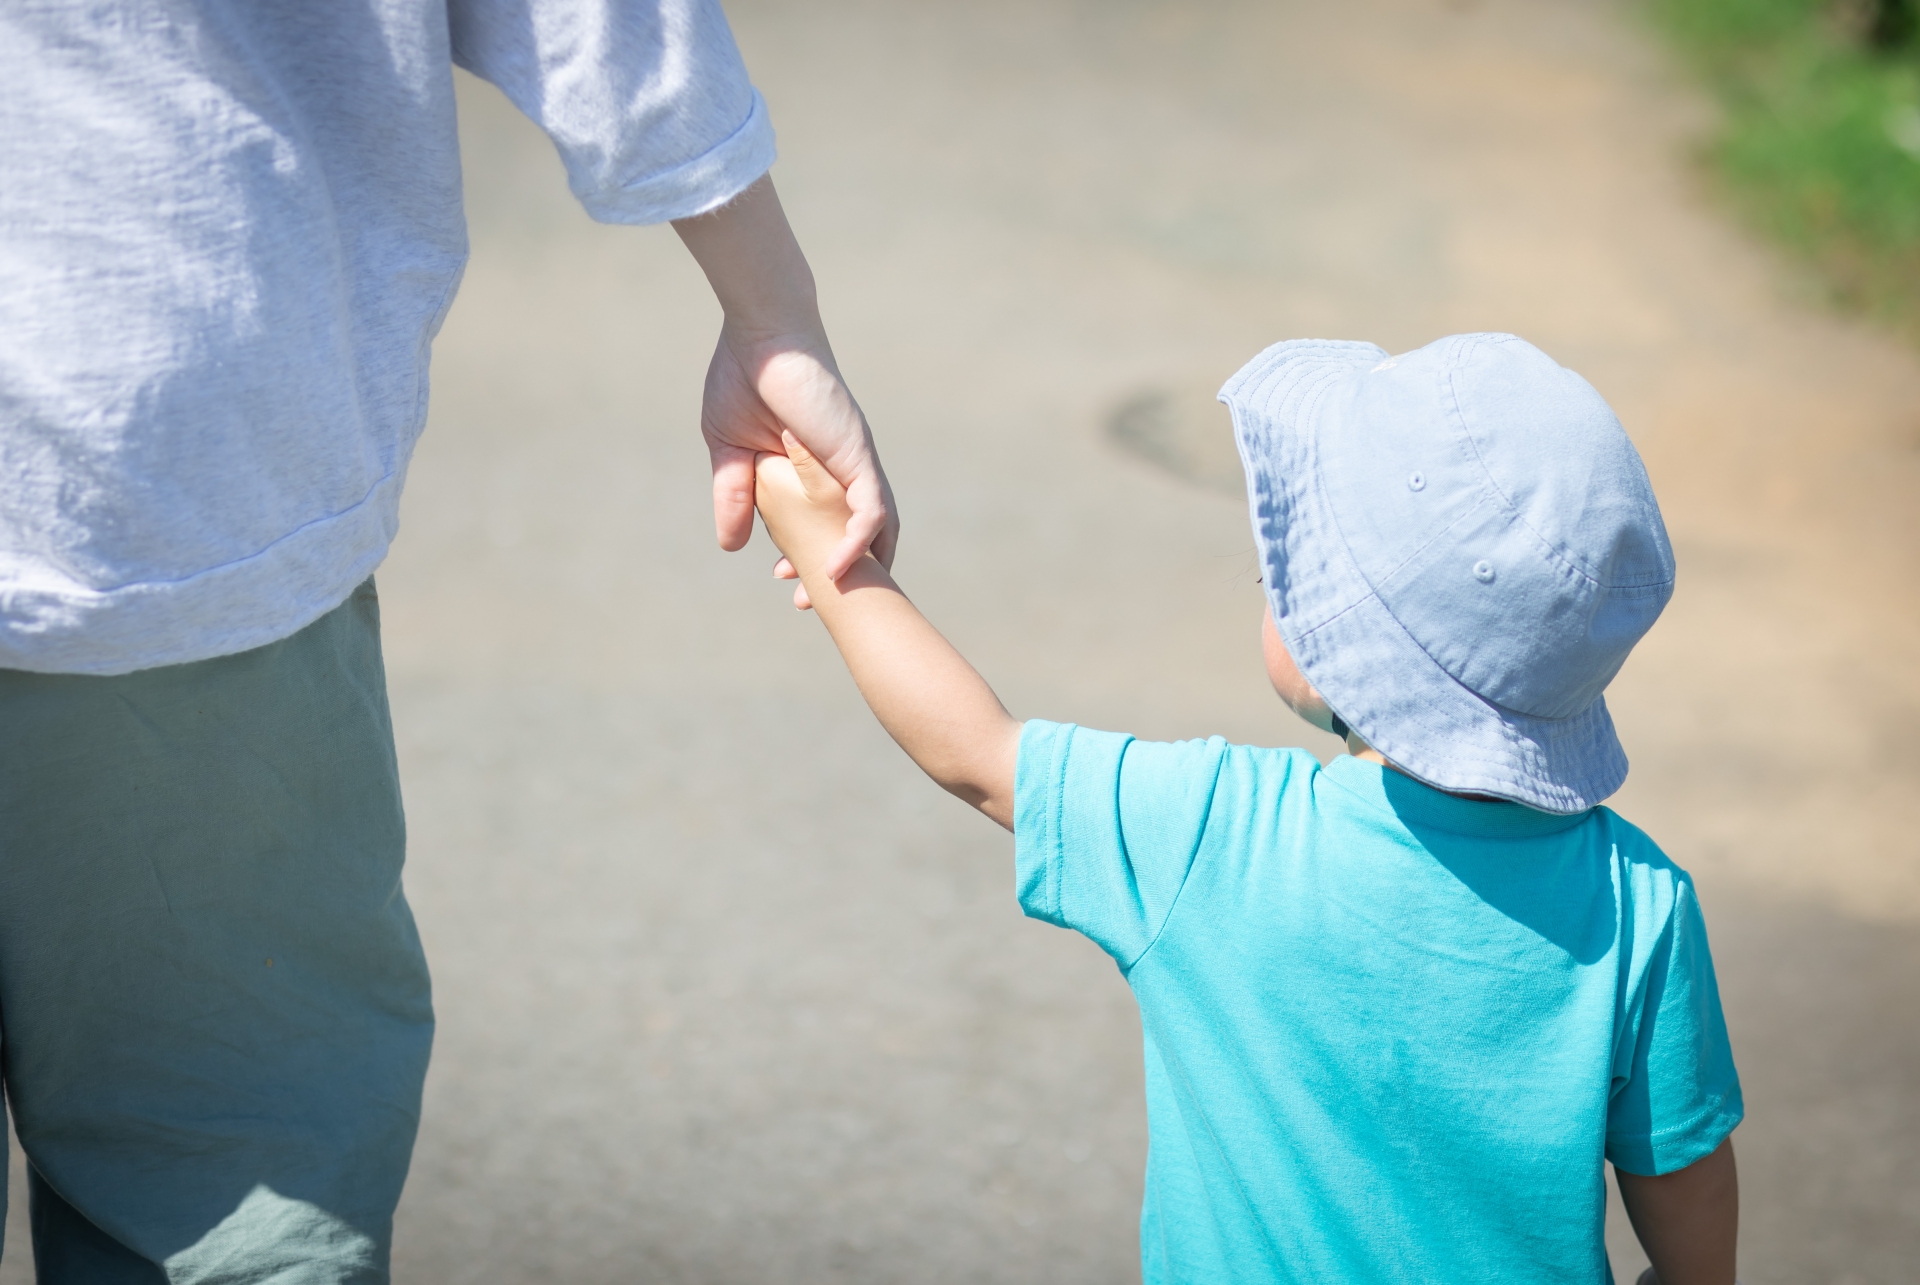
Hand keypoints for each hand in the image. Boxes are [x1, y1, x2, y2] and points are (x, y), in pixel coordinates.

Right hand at [701, 325, 894, 606]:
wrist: (760, 335)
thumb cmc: (743, 378)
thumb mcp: (729, 451)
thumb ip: (733, 494)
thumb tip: (731, 546)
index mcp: (817, 469)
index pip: (828, 525)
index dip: (812, 558)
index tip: (785, 581)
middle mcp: (845, 470)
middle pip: (861, 536)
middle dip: (840, 576)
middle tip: (806, 604)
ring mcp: (855, 463)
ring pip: (874, 530)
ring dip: (854, 569)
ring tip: (823, 596)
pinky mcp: (857, 454)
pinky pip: (871, 509)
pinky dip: (859, 543)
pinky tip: (837, 569)